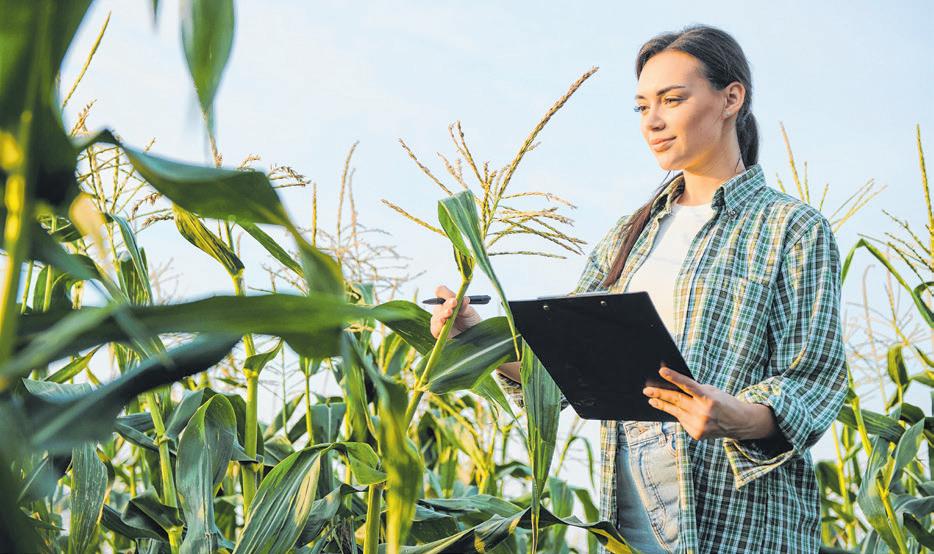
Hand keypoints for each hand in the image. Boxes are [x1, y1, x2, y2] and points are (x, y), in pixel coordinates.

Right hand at [429, 284, 482, 338]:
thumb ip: (465, 306)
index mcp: (447, 300)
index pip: (441, 291)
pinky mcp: (437, 332)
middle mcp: (441, 309)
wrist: (473, 333)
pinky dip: (439, 325)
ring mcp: (438, 320)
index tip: (454, 297)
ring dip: (443, 313)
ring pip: (436, 316)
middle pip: (439, 304)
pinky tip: (442, 322)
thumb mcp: (470, 312)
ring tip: (450, 312)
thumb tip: (465, 299)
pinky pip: (435, 328)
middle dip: (447, 304)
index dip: (445, 292)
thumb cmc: (470, 320)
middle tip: (454, 303)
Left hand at [642, 365, 770, 440]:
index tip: (662, 371)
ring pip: (676, 412)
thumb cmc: (724, 402)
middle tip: (647, 390)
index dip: (674, 378)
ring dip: (662, 405)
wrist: (740, 423)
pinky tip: (673, 410)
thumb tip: (673, 387)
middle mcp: (703, 412)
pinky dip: (678, 415)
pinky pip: (682, 421)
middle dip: (660, 395)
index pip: (688, 386)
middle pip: (677, 400)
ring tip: (652, 400)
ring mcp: (699, 425)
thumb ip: (695, 390)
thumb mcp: (713, 391)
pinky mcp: (697, 434)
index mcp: (709, 398)